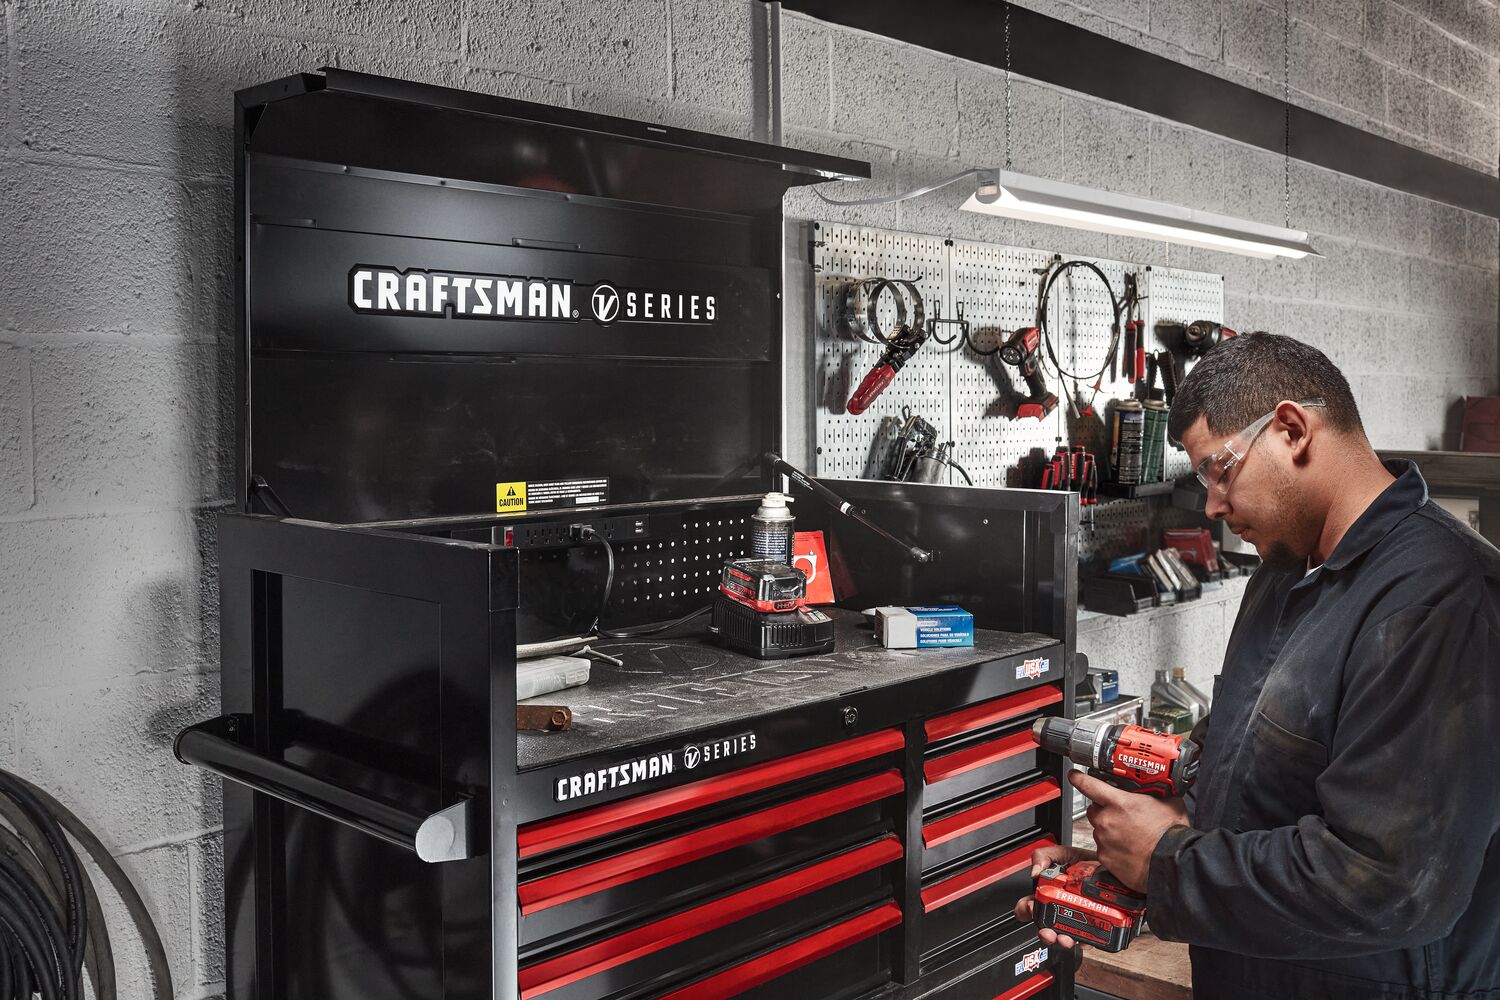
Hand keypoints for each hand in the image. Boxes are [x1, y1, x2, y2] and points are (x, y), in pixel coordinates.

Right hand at [1012, 842, 1097, 949]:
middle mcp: (1063, 907)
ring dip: (1062, 940)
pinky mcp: (1095, 927)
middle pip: (1046, 926)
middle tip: (1046, 931)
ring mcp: (1079, 919)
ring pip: (1065, 936)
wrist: (1119, 869)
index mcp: (1051, 892)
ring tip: (1065, 938)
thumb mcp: (1066, 853)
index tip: (1030, 907)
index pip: (1031, 904)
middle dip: (1044, 932)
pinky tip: (1085, 939)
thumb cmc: (1091, 863)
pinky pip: (1088, 940)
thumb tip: (1034, 872)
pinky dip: (1085, 942)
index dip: (1026, 909)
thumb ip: (1045, 856)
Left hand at [1072, 771, 1188, 892]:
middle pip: (1094, 810)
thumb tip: (1153, 786)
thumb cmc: (1171, 835)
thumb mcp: (1167, 801)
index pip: (1089, 785)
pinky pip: (1103, 849)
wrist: (1173, 863)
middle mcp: (1107, 821)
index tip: (1074, 776)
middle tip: (1123, 817)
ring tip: (1131, 836)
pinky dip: (1112, 848)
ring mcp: (1104, 841)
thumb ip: (1152, 792)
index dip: (1079, 778)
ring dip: (1109, 831)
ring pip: (1099, 830)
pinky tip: (1128, 849)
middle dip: (1104, 811)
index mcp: (1119, 803)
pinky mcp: (1105, 859)